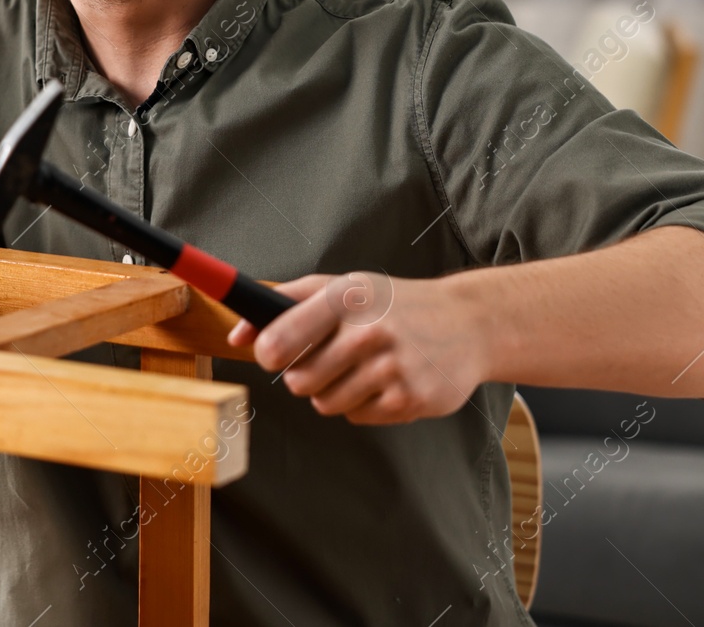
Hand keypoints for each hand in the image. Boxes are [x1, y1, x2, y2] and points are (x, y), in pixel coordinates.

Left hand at [224, 273, 489, 424]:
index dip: (268, 353)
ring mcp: (392, 367)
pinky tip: (386, 380)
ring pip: (326, 403)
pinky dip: (364, 404)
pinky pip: (358, 417)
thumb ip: (285, 304)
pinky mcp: (410, 399)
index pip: (280, 339)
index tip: (273, 354)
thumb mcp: (343, 287)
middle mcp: (369, 331)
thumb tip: (235, 335)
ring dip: (334, 392)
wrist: (468, 323)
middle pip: (299, 381)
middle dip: (305, 375)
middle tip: (328, 360)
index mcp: (346, 297)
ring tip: (361, 367)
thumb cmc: (392, 303)